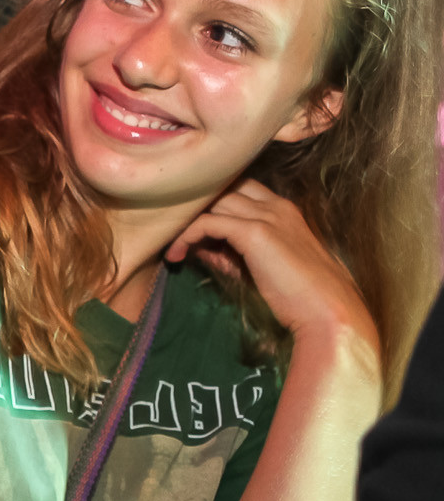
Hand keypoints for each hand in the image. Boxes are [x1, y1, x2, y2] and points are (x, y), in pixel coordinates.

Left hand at [165, 178, 378, 353]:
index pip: (236, 187)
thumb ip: (229, 254)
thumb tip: (198, 248)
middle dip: (193, 207)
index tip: (190, 228)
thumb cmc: (301, 297)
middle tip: (170, 231)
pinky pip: (207, 222)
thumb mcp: (260, 269)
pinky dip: (187, 235)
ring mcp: (267, 216)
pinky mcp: (256, 233)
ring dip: (185, 221)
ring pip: (211, 201)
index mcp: (282, 210)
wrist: (329, 313)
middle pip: (221, 188)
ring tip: (171, 246)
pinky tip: (178, 254)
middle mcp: (275, 206)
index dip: (210, 204)